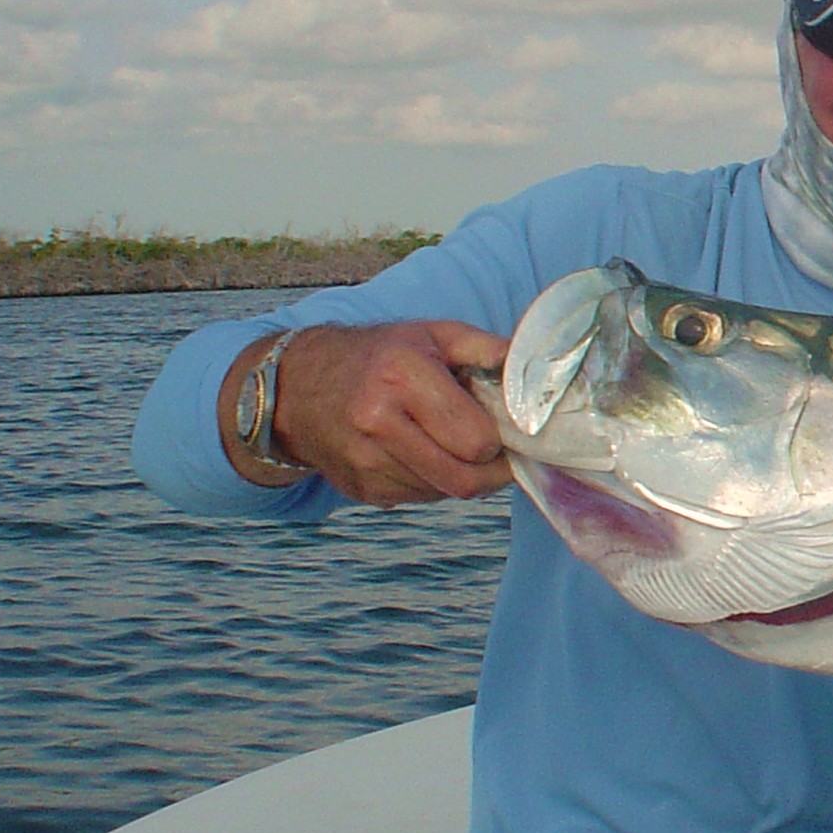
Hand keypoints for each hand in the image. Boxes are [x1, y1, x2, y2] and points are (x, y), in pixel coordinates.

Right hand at [223, 322, 511, 504]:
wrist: (296, 386)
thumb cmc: (378, 355)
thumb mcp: (432, 335)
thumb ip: (487, 350)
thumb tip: (536, 371)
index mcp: (401, 378)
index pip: (476, 441)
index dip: (498, 439)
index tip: (499, 427)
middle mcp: (377, 422)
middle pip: (465, 479)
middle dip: (490, 470)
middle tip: (492, 449)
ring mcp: (364, 461)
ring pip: (444, 492)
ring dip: (462, 475)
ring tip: (451, 442)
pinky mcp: (361, 489)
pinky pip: (419, 498)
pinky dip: (433, 482)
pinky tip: (422, 452)